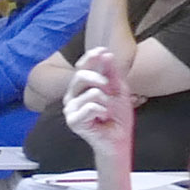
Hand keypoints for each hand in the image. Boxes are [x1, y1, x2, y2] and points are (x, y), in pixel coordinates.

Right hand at [63, 45, 135, 161]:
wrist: (118, 139)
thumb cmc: (117, 116)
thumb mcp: (118, 90)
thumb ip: (111, 73)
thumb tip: (106, 54)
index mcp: (82, 87)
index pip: (81, 67)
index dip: (90, 57)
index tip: (102, 50)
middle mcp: (72, 96)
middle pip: (80, 75)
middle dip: (100, 79)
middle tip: (111, 89)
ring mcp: (70, 109)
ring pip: (91, 93)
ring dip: (107, 102)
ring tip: (107, 112)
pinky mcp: (73, 121)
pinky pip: (90, 107)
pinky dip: (102, 111)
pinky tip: (102, 118)